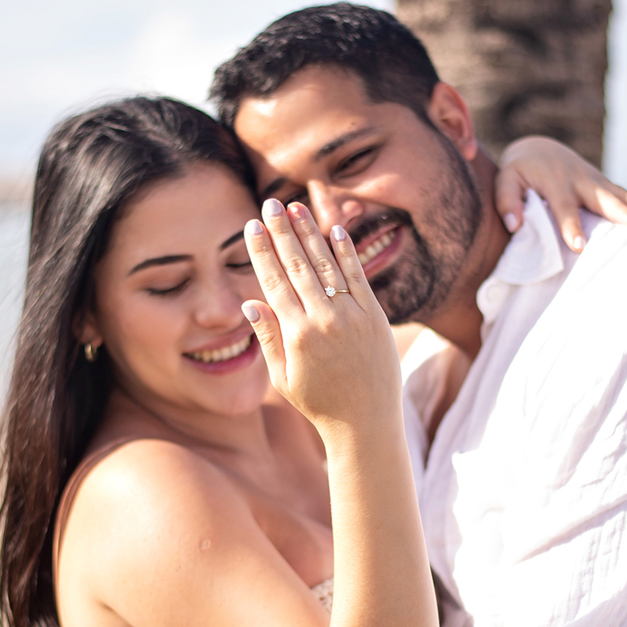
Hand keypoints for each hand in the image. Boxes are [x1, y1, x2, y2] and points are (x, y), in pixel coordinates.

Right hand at [241, 199, 401, 434]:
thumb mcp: (283, 377)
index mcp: (297, 334)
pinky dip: (346, 253)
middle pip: (298, 265)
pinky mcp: (376, 317)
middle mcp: (325, 320)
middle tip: (269, 204)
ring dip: (311, 233)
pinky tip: (335, 230)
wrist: (366, 422)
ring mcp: (353, 316)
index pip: (274, 281)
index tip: (251, 226)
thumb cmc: (319, 403)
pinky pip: (358, 277)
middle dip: (282, 232)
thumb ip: (268, 337)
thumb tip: (250, 301)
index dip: (262, 251)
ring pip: (327, 265)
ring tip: (297, 208)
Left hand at [495, 136, 626, 252]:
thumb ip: (507, 201)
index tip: (579, 246)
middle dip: (621, 213)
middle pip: (604, 199)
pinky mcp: (609, 187)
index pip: (564, 207)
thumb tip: (514, 225)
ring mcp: (600, 183)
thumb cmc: (520, 172)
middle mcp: (582, 181)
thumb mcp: (506, 181)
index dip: (571, 226)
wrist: (540, 149)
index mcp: (556, 182)